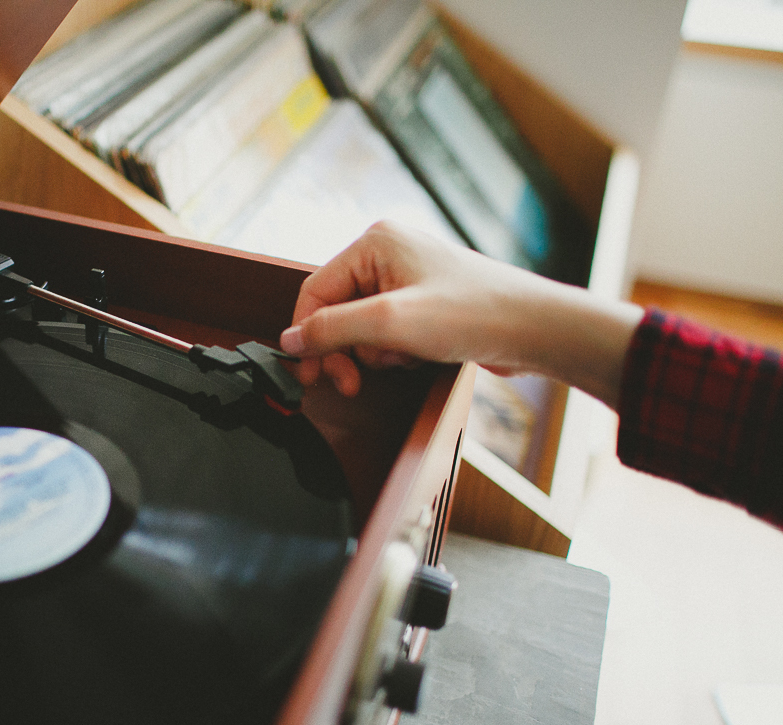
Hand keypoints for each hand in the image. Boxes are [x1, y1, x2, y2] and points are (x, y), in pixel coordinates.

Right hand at [279, 221, 642, 407]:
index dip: (307, 334)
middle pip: (334, 310)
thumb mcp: (390, 323)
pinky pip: (385, 332)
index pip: (314, 290)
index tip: (306, 371)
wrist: (534, 329)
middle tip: (347, 383)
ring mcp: (406, 278)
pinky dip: (393, 351)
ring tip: (401, 359)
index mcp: (375, 242)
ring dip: (372, 353)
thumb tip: (289, 340)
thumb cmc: (475, 314)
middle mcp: (387, 253)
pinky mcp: (422, 302)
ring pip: (359, 326)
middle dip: (342, 349)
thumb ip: (332, 329)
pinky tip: (416, 356)